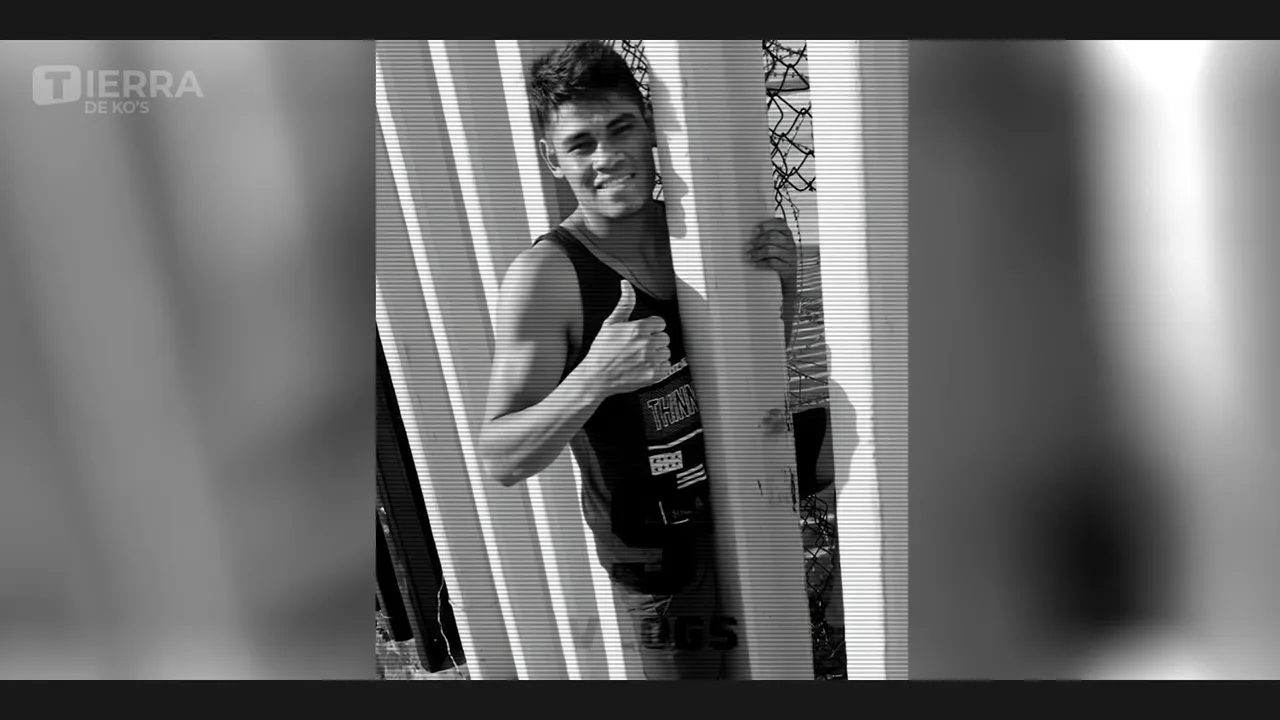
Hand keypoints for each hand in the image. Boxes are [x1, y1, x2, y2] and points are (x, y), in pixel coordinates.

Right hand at [581, 280, 671, 396]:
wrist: (596, 377)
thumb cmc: (601, 350)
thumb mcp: (610, 323)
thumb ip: (624, 303)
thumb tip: (626, 284)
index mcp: (637, 329)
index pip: (659, 323)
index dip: (651, 328)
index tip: (642, 334)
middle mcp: (645, 344)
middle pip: (664, 337)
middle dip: (654, 341)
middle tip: (639, 347)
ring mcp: (650, 360)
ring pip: (666, 352)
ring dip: (656, 354)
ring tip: (640, 357)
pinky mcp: (653, 374)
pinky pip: (666, 367)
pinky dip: (658, 368)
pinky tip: (644, 367)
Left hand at [747, 218, 797, 292]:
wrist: (789, 277)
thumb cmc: (779, 258)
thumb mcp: (777, 245)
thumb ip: (768, 236)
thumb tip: (750, 234)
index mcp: (787, 234)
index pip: (780, 223)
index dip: (766, 225)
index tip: (755, 230)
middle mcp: (791, 243)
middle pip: (772, 237)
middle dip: (757, 241)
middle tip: (748, 247)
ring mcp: (790, 256)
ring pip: (770, 250)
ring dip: (756, 253)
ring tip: (749, 256)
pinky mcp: (788, 268)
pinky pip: (772, 263)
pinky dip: (761, 264)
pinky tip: (755, 264)